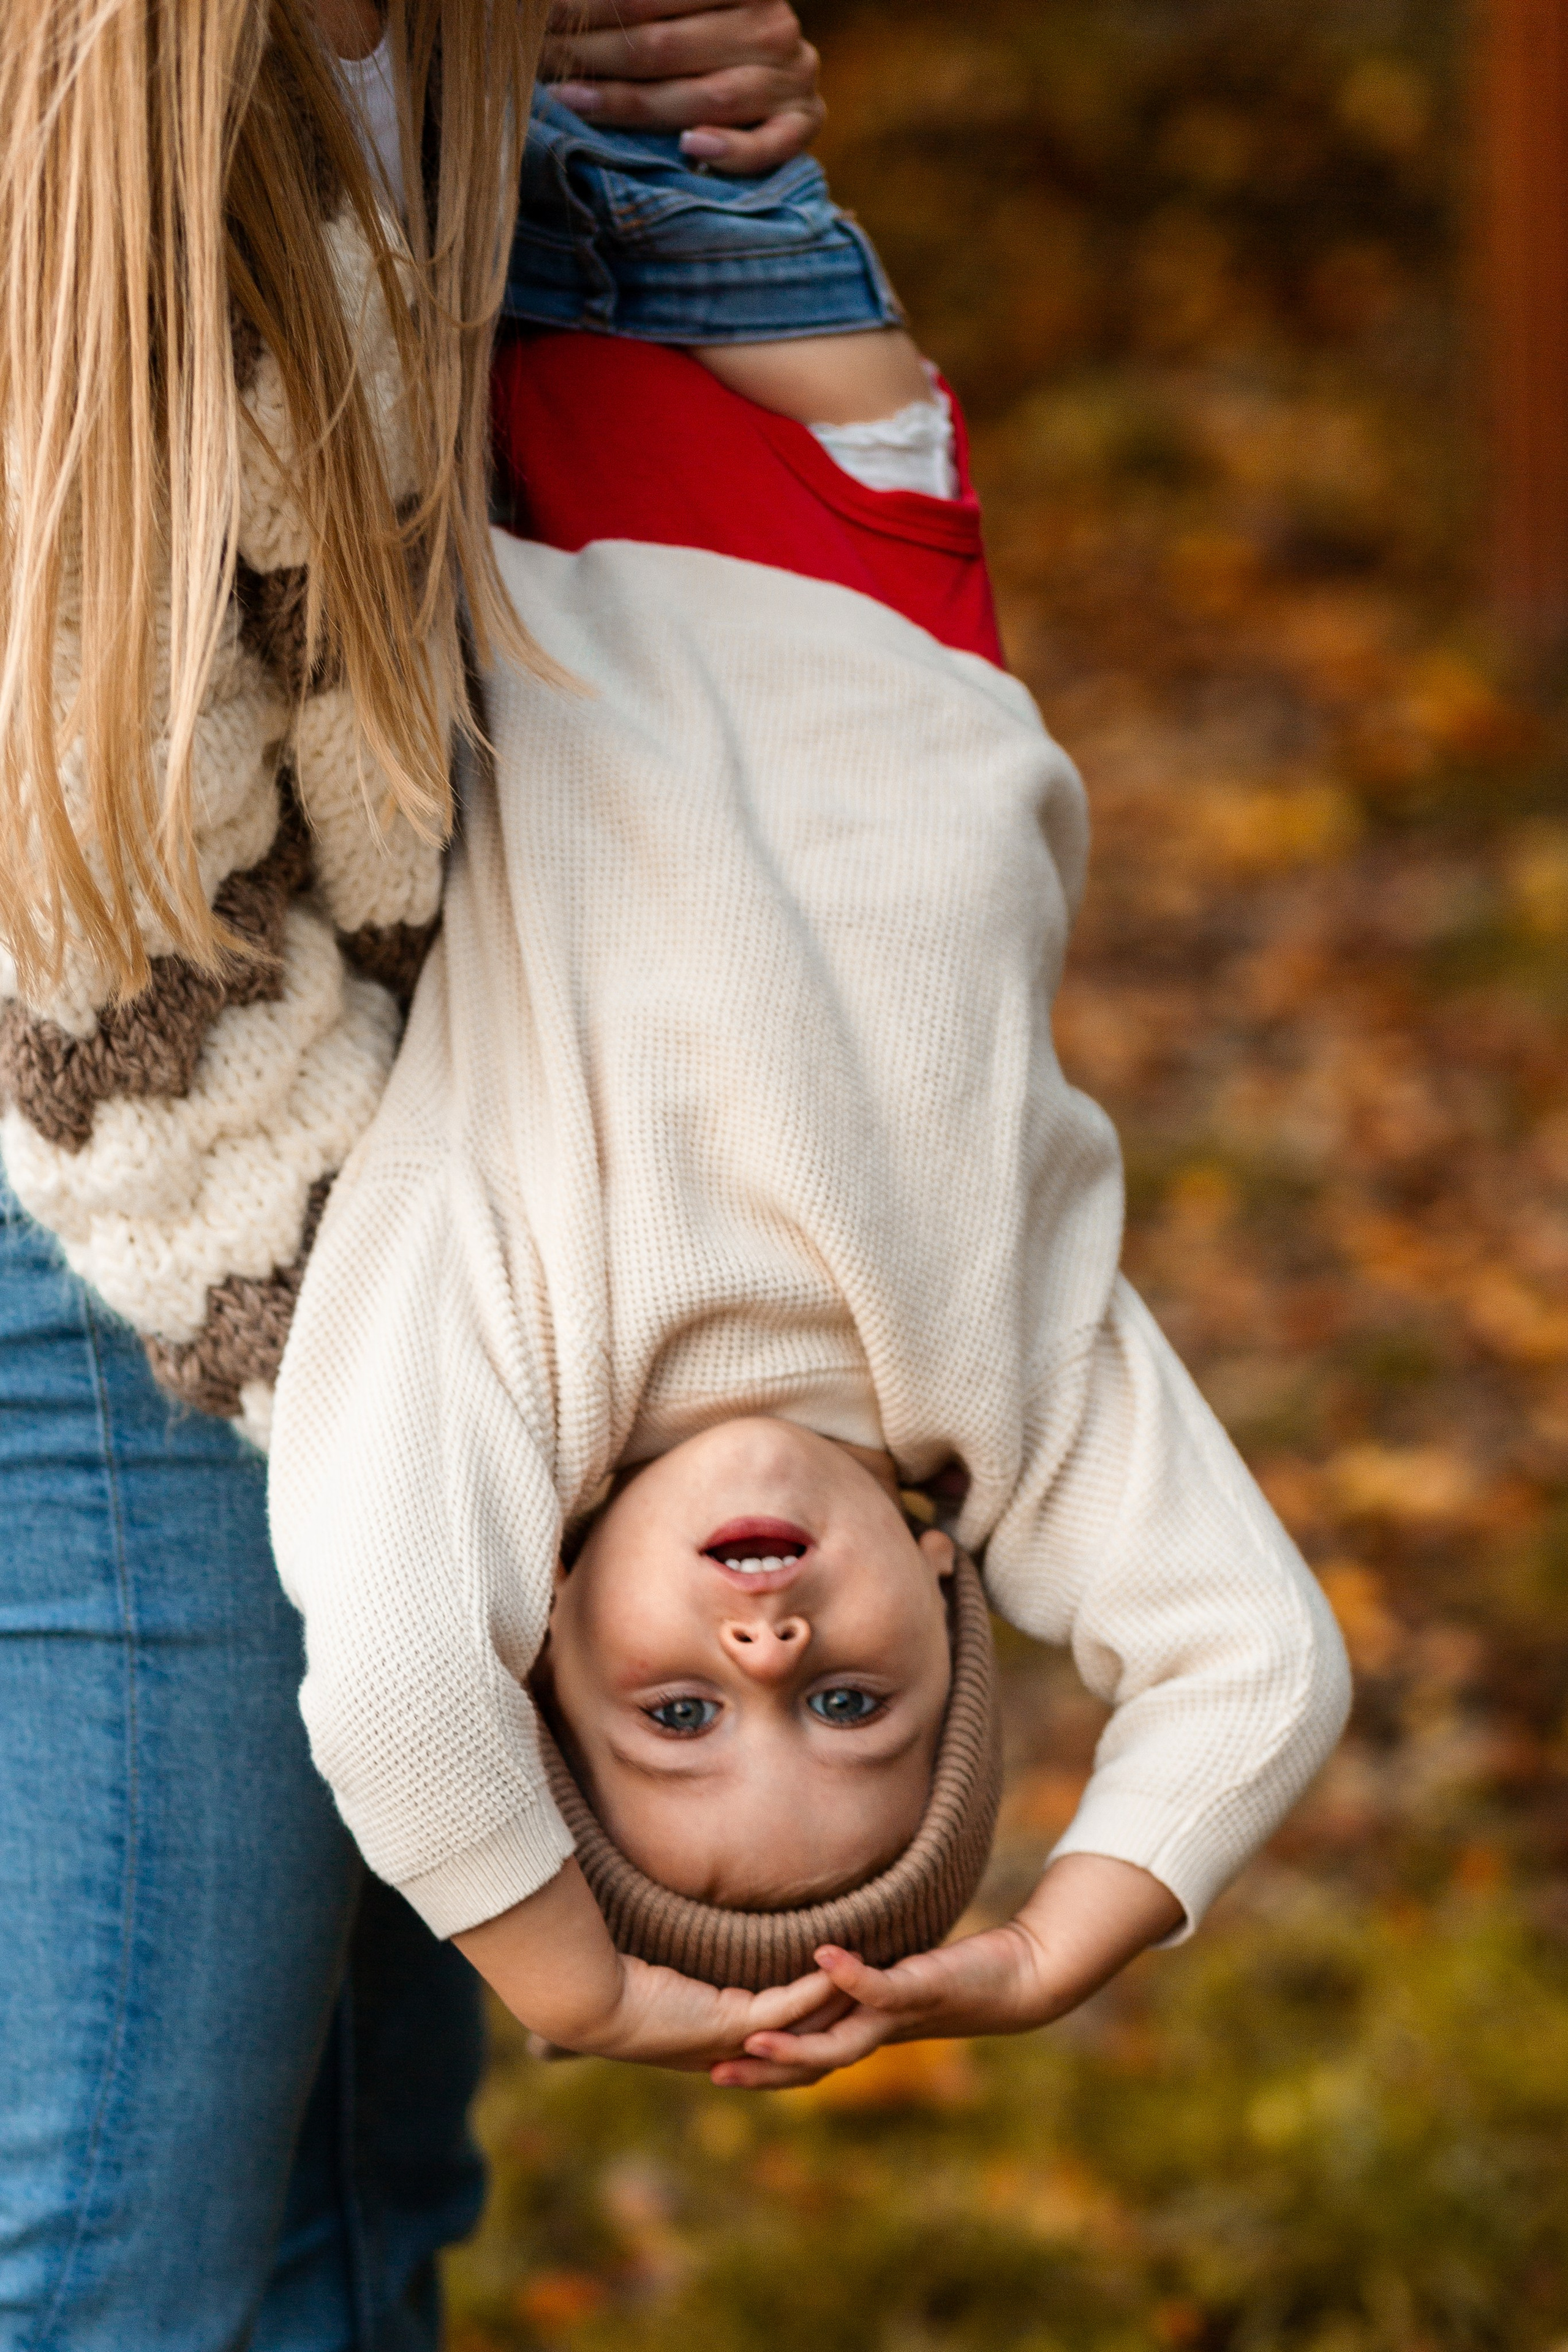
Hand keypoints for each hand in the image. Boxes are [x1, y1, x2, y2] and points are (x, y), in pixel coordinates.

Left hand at [454, 1858, 840, 2071]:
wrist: (586, 1993)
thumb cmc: (609, 1974)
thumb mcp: (657, 1962)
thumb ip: (678, 1944)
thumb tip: (678, 1904)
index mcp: (713, 2036)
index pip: (775, 2025)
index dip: (809, 2007)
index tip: (836, 1980)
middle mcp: (729, 2045)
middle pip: (801, 2033)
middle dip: (837, 2008)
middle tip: (869, 1981)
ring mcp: (733, 2039)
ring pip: (803, 2020)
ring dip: (837, 1995)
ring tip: (868, 1969)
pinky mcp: (732, 2024)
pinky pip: (789, 2004)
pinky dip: (818, 1986)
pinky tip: (841, 1964)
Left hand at [542, 0, 824, 176]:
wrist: (770, 76)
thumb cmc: (702, 39)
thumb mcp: (680, 11)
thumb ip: (642, 9)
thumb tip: (548, 9)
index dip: (588, 9)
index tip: (538, 20)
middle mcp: (773, 23)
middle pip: (666, 46)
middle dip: (593, 55)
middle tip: (541, 63)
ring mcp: (791, 77)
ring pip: (703, 97)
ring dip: (630, 106)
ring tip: (573, 104)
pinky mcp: (803, 125)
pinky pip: (766, 147)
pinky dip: (729, 151)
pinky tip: (690, 148)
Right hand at [712, 1853, 1185, 2089]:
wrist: (1021, 1980)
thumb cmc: (954, 1975)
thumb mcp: (896, 1975)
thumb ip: (857, 1975)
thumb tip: (814, 1956)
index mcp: (863, 2033)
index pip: (801, 2056)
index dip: (757, 2067)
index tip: (708, 2065)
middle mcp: (876, 2033)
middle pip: (811, 2061)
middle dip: (762, 2071)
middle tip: (714, 2072)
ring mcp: (899, 2014)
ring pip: (841, 2038)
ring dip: (797, 2041)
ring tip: (753, 2037)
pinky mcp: (925, 1985)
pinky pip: (883, 1983)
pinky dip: (853, 1973)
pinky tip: (824, 1955)